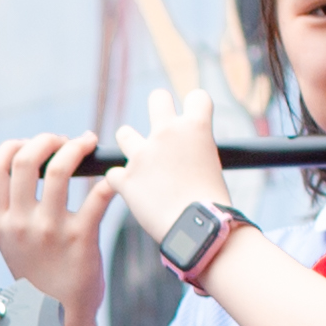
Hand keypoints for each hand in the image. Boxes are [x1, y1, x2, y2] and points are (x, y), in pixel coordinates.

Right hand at [0, 131, 112, 314]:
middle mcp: (21, 224)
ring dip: (77, 146)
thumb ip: (15, 210)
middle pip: (27, 159)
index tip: (32, 145)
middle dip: (49, 139)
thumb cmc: (39, 276)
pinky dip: (110, 180)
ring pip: (61, 168)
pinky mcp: (81, 237)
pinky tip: (113, 178)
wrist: (59, 319)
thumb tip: (30, 165)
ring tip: (89, 144)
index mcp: (0, 223)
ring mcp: (50, 230)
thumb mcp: (12, 245)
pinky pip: (98, 195)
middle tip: (66, 142)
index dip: (14, 145)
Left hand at [110, 85, 227, 245]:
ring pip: (124, 133)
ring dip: (131, 145)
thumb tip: (184, 151)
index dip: (195, 107)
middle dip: (158, 108)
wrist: (197, 228)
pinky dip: (122, 182)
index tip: (192, 119)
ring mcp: (142, 154)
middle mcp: (167, 132)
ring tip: (143, 165)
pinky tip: (135, 194)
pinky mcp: (125, 178)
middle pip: (157, 97)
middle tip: (160, 128)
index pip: (197, 96)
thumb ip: (193, 148)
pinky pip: (114, 173)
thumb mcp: (210, 163)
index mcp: (195, 126)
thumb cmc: (211, 202)